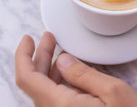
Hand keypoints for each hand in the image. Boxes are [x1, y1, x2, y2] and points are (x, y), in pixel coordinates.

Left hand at [15, 32, 136, 106]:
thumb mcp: (113, 91)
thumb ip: (83, 74)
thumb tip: (62, 59)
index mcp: (60, 106)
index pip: (28, 79)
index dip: (23, 56)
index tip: (28, 38)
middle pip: (34, 83)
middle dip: (39, 56)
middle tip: (49, 37)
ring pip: (43, 91)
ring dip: (47, 68)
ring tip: (57, 50)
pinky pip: (54, 99)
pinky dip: (56, 81)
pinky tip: (66, 71)